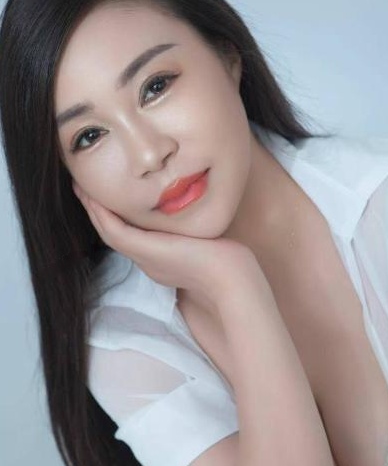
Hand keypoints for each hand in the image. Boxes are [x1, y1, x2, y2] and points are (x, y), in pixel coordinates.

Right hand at [73, 181, 254, 303]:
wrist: (229, 277)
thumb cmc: (225, 260)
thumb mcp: (203, 242)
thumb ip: (192, 232)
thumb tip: (194, 213)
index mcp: (160, 260)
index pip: (131, 236)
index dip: (116, 217)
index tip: (107, 197)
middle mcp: (148, 261)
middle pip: (114, 233)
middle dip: (97, 211)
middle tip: (83, 189)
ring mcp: (145, 259)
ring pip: (109, 232)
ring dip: (93, 210)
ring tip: (81, 188)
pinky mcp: (145, 253)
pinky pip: (115, 232)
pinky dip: (102, 215)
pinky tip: (93, 198)